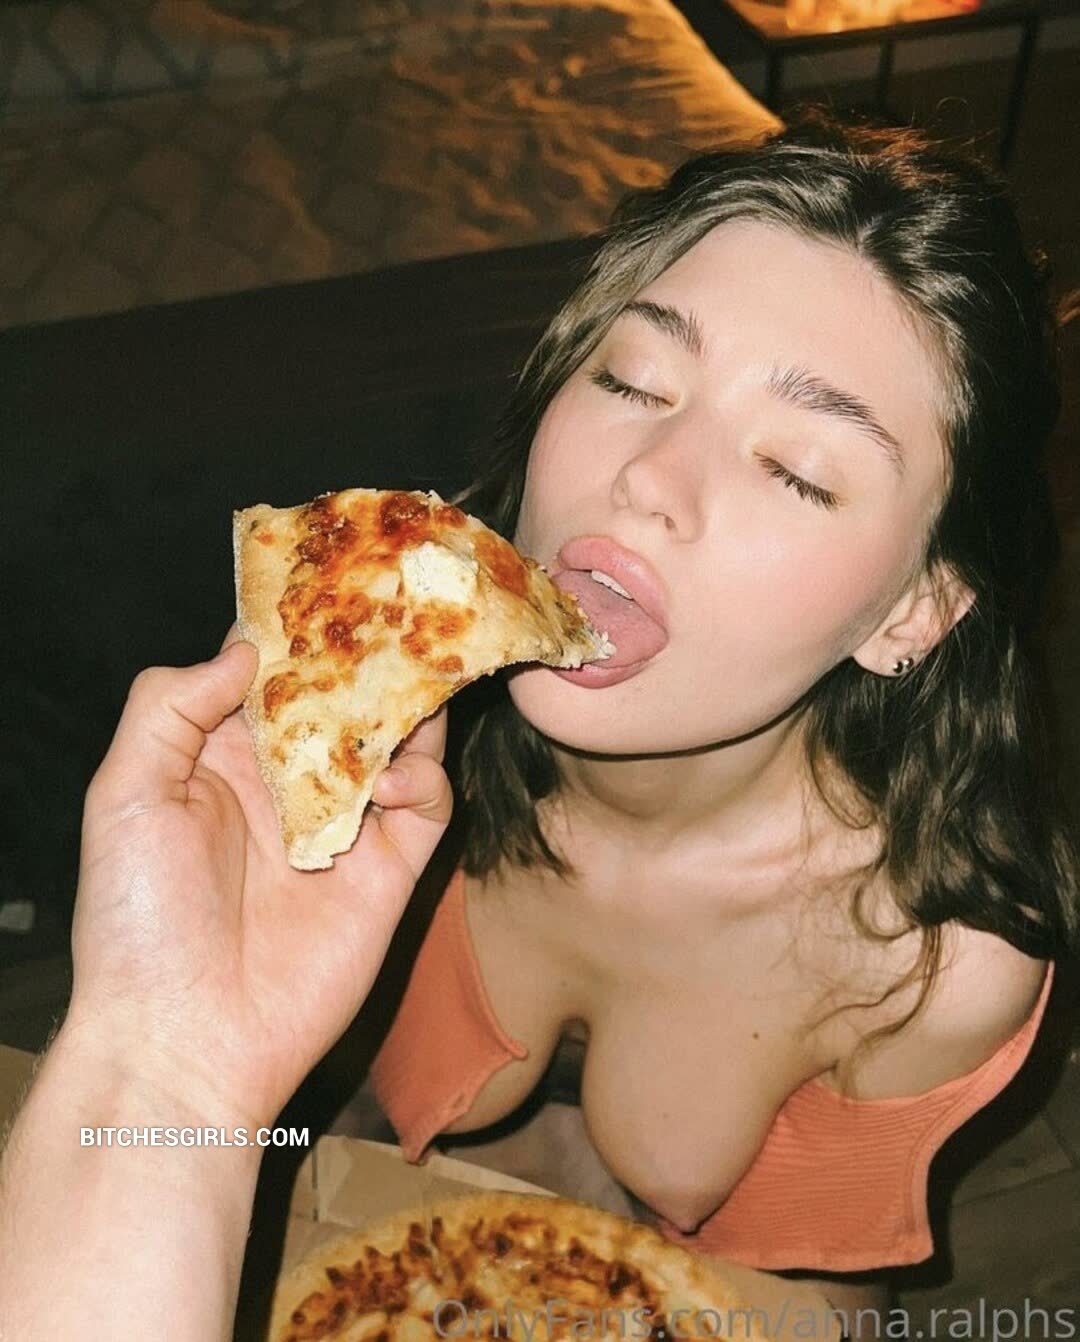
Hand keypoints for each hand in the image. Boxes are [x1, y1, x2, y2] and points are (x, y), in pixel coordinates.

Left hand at [63, 640, 451, 1131]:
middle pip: (346, 698)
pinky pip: (427, 805)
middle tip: (402, 610)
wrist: (184, 1039)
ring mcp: (343, 826)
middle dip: (371, 655)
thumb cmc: (138, 920)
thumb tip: (246, 650)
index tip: (332, 582)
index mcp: (223, 759)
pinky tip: (390, 785)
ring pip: (397, 741)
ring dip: (409, 707)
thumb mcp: (124, 796)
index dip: (299, 630)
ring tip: (416, 678)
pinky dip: (421, 780)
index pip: (273, 674)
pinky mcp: (389, 871)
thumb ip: (170, 707)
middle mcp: (289, 784)